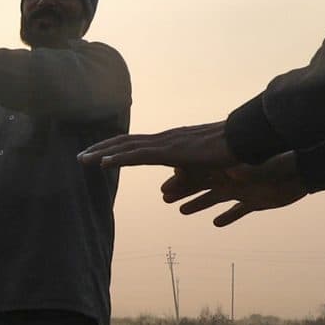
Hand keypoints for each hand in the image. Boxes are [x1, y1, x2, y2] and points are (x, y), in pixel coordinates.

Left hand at [79, 121, 236, 171]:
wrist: (244, 138)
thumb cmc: (228, 151)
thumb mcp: (203, 166)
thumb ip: (188, 175)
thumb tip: (178, 187)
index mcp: (169, 142)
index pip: (135, 143)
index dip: (115, 148)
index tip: (97, 154)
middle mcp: (163, 140)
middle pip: (124, 143)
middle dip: (101, 149)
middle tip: (80, 157)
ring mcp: (165, 144)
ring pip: (126, 148)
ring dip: (102, 153)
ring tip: (83, 160)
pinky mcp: (170, 152)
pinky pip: (139, 156)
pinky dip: (119, 158)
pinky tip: (104, 163)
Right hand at [161, 152, 306, 226]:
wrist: (306, 171)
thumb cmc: (284, 165)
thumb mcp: (264, 167)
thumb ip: (247, 169)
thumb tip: (233, 171)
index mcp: (229, 169)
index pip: (200, 173)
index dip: (183, 180)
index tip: (167, 186)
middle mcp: (232, 179)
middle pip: (202, 186)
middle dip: (183, 191)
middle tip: (164, 198)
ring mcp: (243, 190)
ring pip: (215, 199)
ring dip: (198, 204)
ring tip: (181, 211)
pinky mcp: (256, 202)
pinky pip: (238, 211)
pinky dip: (228, 217)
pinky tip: (216, 224)